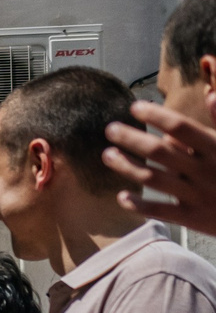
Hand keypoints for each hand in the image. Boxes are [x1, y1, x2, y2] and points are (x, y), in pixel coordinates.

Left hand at [105, 97, 215, 236]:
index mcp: (215, 148)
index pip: (181, 127)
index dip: (157, 116)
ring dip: (127, 166)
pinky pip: (160, 211)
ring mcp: (196, 194)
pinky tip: (121, 195)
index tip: (135, 107)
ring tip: (107, 154)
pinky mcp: (191, 217)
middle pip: (160, 152)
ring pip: (153, 179)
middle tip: (110, 128)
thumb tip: (210, 94)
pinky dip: (139, 204)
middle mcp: (203, 170)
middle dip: (133, 139)